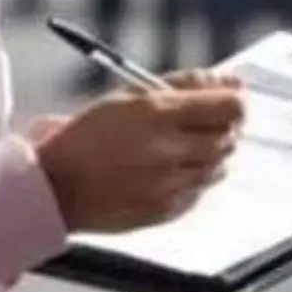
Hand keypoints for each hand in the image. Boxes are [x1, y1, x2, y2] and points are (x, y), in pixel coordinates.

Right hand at [32, 70, 244, 234]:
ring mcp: (169, 183)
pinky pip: (200, 191)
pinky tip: (165, 173)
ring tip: (177, 150)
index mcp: (156, 112)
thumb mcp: (130, 95)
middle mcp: (167, 149)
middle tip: (202, 125)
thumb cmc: (89, 136)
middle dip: (222, 128)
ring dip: (208, 155)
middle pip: (228, 137)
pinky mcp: (168, 210)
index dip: (234, 102)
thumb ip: (184, 84)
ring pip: (218, 166)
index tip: (228, 102)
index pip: (228, 107)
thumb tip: (231, 82)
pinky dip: (192, 180)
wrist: (57, 187)